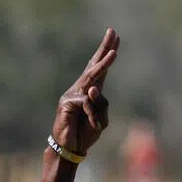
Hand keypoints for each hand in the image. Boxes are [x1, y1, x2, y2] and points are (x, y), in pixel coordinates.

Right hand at [52, 28, 119, 156]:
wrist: (70, 148)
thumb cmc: (85, 133)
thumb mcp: (101, 120)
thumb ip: (101, 105)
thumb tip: (94, 90)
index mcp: (91, 91)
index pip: (100, 69)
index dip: (107, 53)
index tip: (115, 37)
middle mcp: (81, 89)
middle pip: (94, 66)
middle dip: (104, 48)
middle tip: (112, 32)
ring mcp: (72, 94)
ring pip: (91, 78)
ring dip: (104, 65)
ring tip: (114, 54)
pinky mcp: (66, 103)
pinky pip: (87, 104)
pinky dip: (94, 116)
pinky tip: (94, 125)